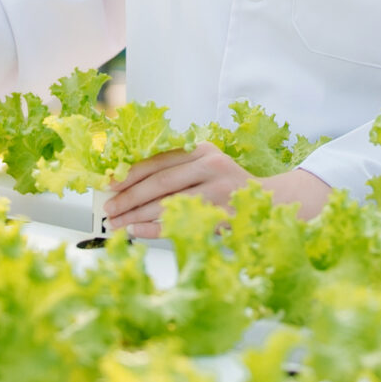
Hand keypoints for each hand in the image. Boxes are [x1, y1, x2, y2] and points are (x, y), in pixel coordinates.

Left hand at [101, 146, 328, 236]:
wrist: (271, 201)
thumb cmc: (229, 184)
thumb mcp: (206, 164)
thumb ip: (176, 167)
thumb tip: (127, 178)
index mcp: (201, 149)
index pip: (157, 160)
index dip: (129, 173)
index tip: (109, 184)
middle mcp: (209, 166)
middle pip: (159, 183)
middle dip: (128, 198)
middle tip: (109, 209)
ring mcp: (217, 191)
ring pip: (166, 204)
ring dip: (137, 216)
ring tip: (118, 223)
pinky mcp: (221, 215)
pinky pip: (180, 222)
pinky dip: (155, 228)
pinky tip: (139, 232)